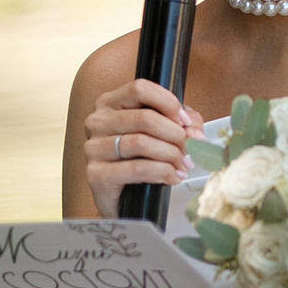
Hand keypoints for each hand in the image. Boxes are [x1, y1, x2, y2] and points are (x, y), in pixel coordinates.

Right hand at [82, 79, 203, 217]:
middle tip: (190, 148)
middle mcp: (97, 121)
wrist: (122, 198)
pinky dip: (162, 172)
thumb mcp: (161, 133)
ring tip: (183, 164)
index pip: (140, 89)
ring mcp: (93, 148)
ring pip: (141, 142)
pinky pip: (137, 168)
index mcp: (110, 103)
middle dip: (175, 134)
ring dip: (171, 154)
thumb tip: (194, 131)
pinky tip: (173, 177)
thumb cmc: (138, 160)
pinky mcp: (96, 174)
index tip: (185, 121)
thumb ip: (181, 124)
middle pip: (145, 118)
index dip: (168, 103)